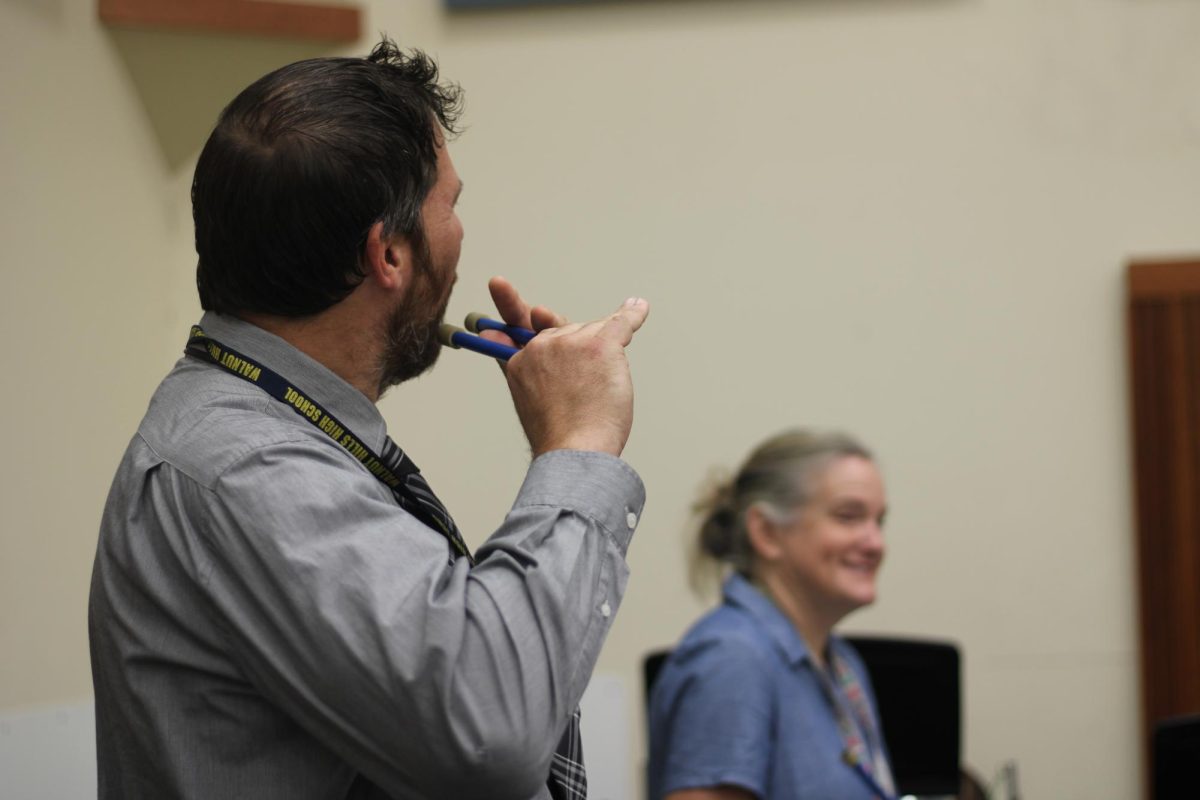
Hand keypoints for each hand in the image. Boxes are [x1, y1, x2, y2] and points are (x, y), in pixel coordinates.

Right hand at [484, 279, 649, 456]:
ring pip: (595, 332)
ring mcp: (569, 342)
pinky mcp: (599, 344)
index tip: (498, 284)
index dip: (513, 307)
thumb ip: (527, 367)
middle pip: (568, 330)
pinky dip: (633, 316)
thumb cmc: (558, 435)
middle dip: (580, 350)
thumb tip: (533, 337)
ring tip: (596, 395)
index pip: (519, 327)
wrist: (573, 450)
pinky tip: (638, 307)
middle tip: (583, 382)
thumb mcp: (529, 399)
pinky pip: (621, 322)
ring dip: (604, 358)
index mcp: (519, 361)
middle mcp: (541, 345)